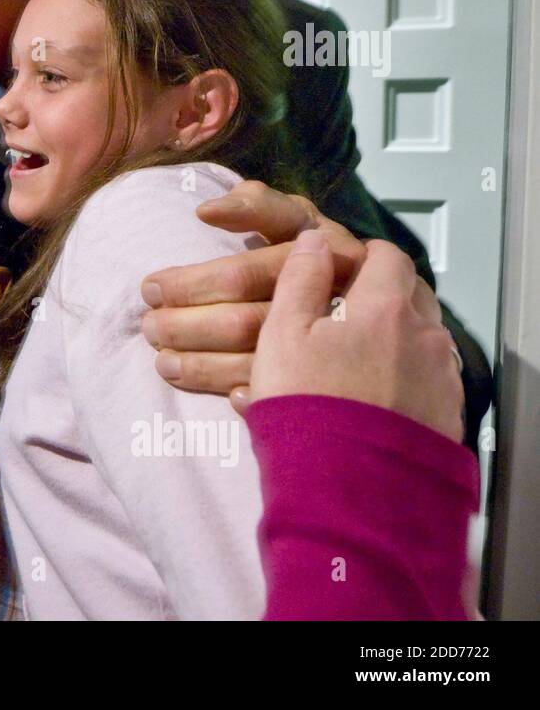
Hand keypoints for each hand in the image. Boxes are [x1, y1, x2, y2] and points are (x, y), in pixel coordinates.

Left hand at [139, 180, 367, 394]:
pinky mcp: (333, 378)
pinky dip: (249, 396)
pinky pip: (285, 396)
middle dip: (188, 328)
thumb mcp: (295, 216)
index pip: (243, 275)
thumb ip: (256, 205)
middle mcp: (325, 299)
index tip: (150, 287)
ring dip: (203, 366)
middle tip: (149, 328)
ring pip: (258, 363)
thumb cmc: (315, 250)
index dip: (192, 284)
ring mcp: (333, 343)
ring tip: (162, 362)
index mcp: (314, 255)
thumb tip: (207, 211)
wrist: (383, 296)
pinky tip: (216, 393)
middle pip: (244, 322)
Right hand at [239, 230, 461, 439]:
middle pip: (413, 295)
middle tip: (346, 313)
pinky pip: (430, 381)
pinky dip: (407, 378)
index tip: (339, 270)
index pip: (388, 256)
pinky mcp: (448, 417)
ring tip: (358, 361)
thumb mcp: (282, 335)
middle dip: (384, 295)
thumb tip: (316, 240)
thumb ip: (299, 279)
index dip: (363, 256)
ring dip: (397, 339)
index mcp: (385, 307)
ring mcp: (442, 379)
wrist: (346, 490)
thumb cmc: (307, 406)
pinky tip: (376, 398)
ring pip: (424, 339)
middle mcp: (425, 336)